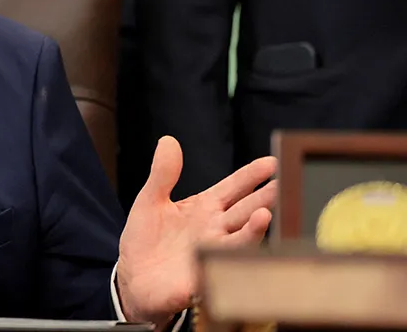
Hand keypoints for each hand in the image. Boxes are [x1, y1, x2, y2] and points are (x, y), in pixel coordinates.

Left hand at [117, 136, 276, 326]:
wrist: (134, 279)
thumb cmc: (146, 240)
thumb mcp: (150, 200)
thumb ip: (163, 173)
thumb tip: (167, 140)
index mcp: (205, 208)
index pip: (234, 187)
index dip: (251, 175)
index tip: (272, 161)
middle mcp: (216, 230)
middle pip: (246, 210)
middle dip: (266, 198)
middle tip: (285, 184)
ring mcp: (213, 253)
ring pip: (240, 240)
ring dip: (254, 230)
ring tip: (265, 215)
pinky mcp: (203, 276)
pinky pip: (221, 267)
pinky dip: (230, 259)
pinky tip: (239, 253)